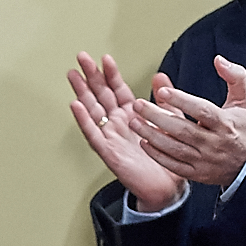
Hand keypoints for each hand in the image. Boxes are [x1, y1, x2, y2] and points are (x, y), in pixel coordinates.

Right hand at [68, 52, 184, 212]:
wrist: (168, 187)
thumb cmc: (167, 158)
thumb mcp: (171, 122)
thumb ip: (164, 100)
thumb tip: (160, 75)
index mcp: (132, 115)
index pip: (118, 89)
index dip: (111, 74)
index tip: (105, 59)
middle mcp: (118, 124)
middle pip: (100, 95)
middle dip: (91, 76)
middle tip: (82, 58)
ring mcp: (111, 136)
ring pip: (92, 110)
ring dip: (82, 92)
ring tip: (73, 75)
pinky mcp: (108, 151)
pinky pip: (93, 134)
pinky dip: (84, 120)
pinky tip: (76, 106)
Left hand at [131, 56, 245, 188]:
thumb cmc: (242, 129)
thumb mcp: (244, 101)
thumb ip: (235, 77)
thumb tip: (219, 60)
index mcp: (226, 124)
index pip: (202, 110)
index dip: (182, 101)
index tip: (163, 91)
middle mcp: (215, 143)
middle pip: (183, 130)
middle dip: (158, 117)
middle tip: (137, 105)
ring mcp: (205, 160)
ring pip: (175, 148)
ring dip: (152, 135)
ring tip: (134, 122)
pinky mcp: (197, 173)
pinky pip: (174, 165)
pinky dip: (157, 155)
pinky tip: (144, 142)